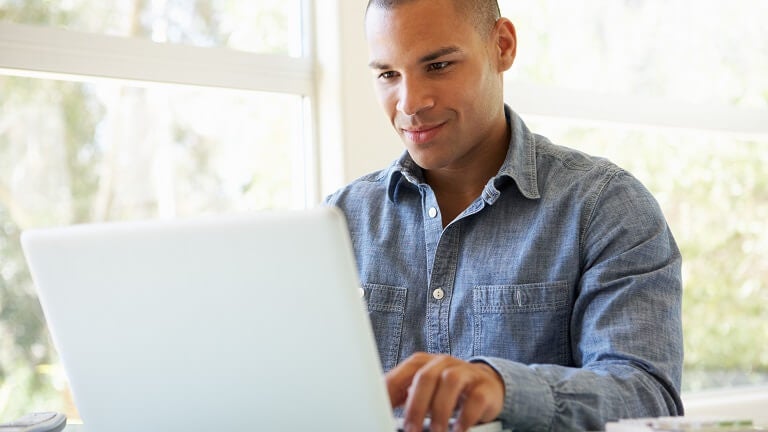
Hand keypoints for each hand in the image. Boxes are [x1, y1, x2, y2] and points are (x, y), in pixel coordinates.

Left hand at [386, 352, 503, 431]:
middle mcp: (442, 363)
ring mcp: (465, 372)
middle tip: (411, 429)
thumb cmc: (444, 390)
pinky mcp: (483, 386)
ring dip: (440, 411)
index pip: (401, 374)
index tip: (380, 412)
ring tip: (436, 431)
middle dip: (416, 406)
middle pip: (425, 377)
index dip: (389, 393)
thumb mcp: (421, 390)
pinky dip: (465, 417)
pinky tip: (458, 429)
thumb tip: (379, 411)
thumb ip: (401, 397)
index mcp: (421, 363)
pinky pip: (475, 398)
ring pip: (450, 383)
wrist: (485, 384)